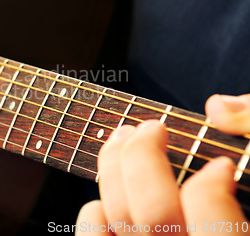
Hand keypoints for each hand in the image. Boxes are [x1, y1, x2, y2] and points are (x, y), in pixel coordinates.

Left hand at [76, 94, 249, 234]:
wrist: (212, 235)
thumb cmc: (239, 201)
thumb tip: (218, 108)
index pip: (209, 217)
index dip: (211, 185)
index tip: (221, 166)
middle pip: (152, 211)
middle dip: (144, 156)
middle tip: (153, 128)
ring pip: (119, 218)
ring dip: (113, 170)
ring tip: (124, 138)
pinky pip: (95, 233)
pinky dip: (96, 208)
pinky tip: (113, 188)